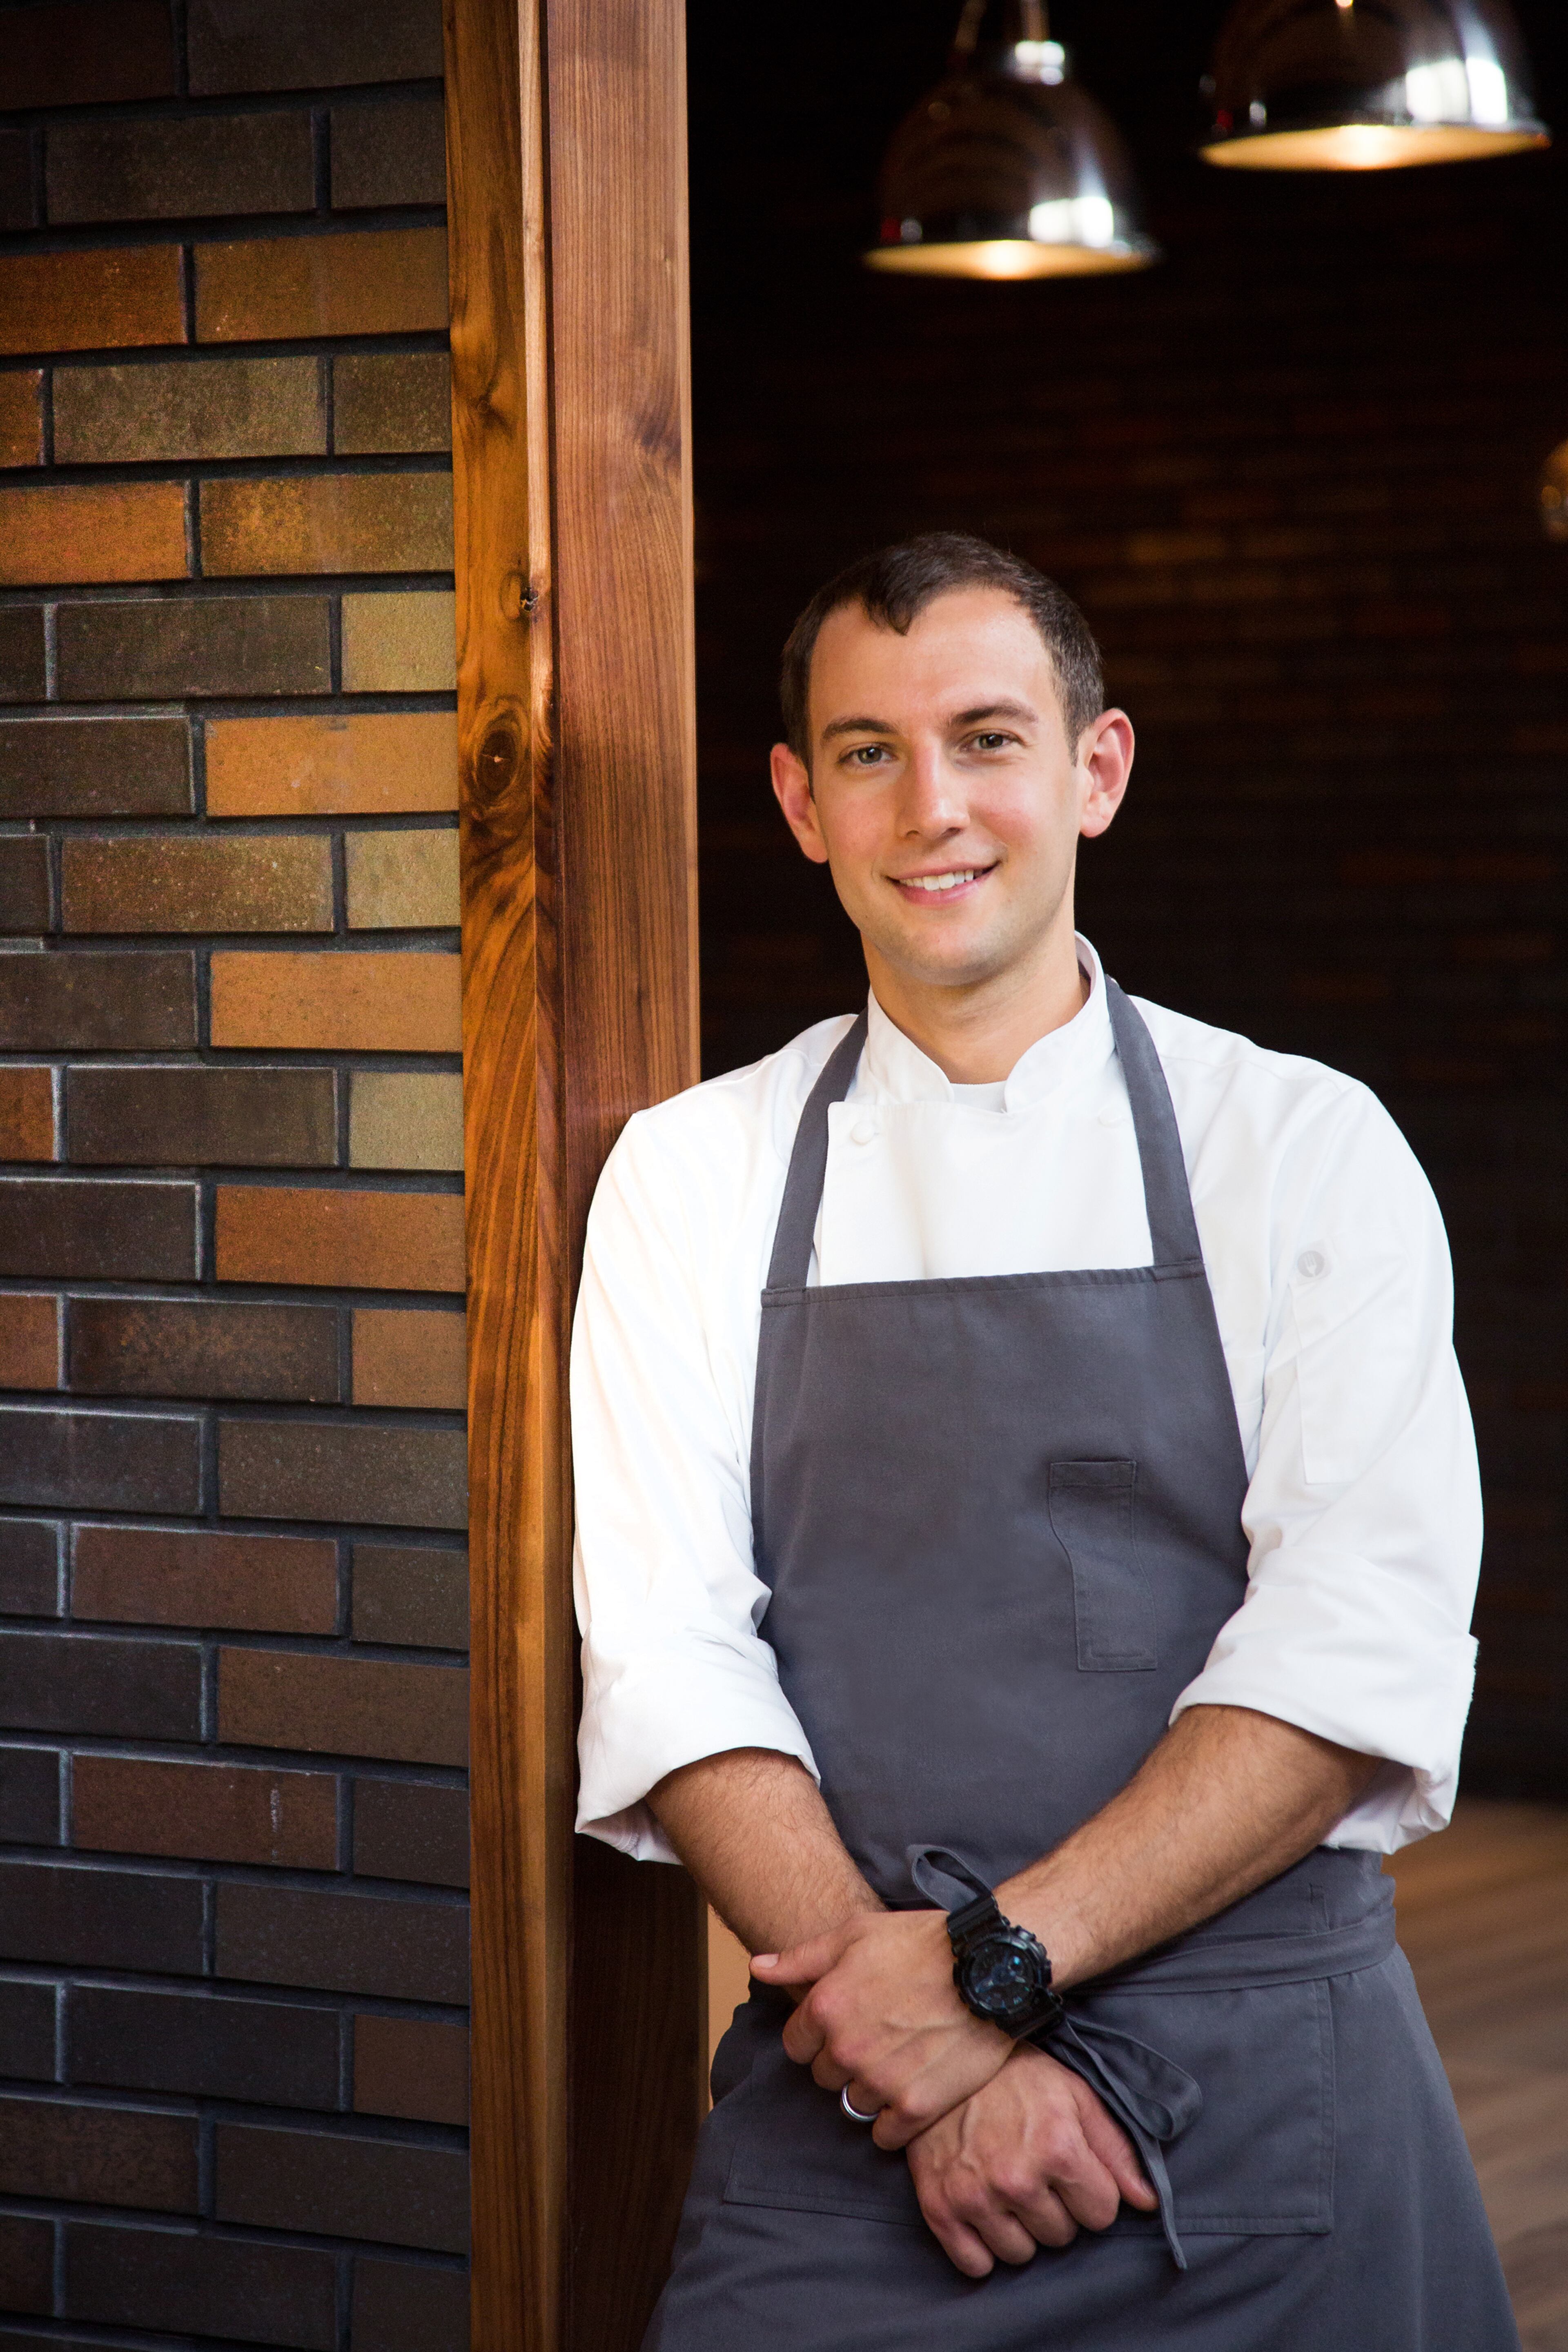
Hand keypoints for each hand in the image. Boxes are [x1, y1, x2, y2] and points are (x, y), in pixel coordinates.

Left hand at [753, 1910, 1012, 2148]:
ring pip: (855, 2104)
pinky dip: (895, 2121)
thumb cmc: (922, 1943)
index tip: (846, 2023)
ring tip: (901, 2060)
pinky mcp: (916, 2106)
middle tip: (879, 2038)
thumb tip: (757, 1967)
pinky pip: (885, 2135)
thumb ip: (801, 1958)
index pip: (796, 2045)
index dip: (819, 2034)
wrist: (989, 1967)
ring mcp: (881, 2081)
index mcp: (826, 2006)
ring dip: (872, 2088)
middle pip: (825, 2076)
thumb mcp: (856, 1934)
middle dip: (845, 2060)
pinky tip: (912, 2091)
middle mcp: (846, 2048)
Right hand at [906, 2044, 1157, 2277]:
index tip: (1070, 2170)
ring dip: (1019, 2228)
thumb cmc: (1017, 2078)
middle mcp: (1017, 2178)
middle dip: (1055, 2208)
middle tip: (1033, 2171)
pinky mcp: (940, 2208)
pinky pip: (976, 2264)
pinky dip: (981, 2246)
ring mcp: (975, 2197)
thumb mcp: (1075, 2097)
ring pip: (1021, 2254)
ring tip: (1006, 2186)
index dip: (1091, 2192)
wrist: (943, 2064)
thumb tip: (1149, 2202)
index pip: (1102, 2214)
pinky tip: (982, 2210)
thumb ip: (1116, 2150)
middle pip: (1062, 2236)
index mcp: (1058, 2148)